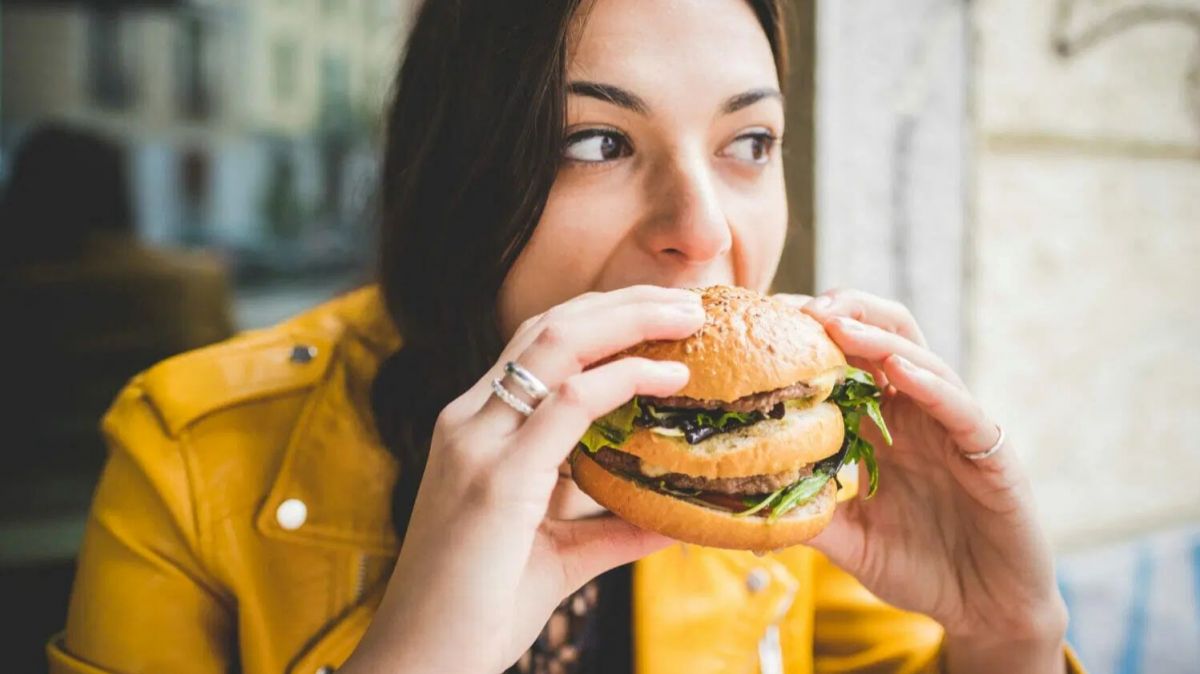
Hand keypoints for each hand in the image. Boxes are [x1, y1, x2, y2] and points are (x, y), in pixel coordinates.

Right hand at [342, 286, 704, 673]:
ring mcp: (477, 444)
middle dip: (624, 302)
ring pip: (556, 342)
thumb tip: (674, 517)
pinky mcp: (496, 478)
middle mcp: (470, 422)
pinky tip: (668, 380)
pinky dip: (623, 378)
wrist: (422, 663)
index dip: (603, 319)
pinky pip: (568, 403)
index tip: (663, 317)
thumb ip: (612, 530)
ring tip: (689, 316)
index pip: (539, 346)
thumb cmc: (479, 610)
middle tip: (689, 300)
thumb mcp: (558, 556)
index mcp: (476, 430)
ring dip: (630, 319)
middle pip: (550, 326)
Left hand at [778, 290, 1068, 673]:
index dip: (813, 335)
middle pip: (887, 337)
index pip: (848, 360)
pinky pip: (961, 410)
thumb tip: (739, 508)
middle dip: (846, 312)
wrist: (986, 612)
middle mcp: (919, 415)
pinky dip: (931, 385)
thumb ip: (807, 517)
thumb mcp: (849, 542)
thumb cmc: (920, 569)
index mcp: (883, 426)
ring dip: (878, 338)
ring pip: (922, 360)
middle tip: (800, 307)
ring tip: (838, 322)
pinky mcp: (991, 453)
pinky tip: (900, 371)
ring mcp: (955, 429)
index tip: (767, 320)